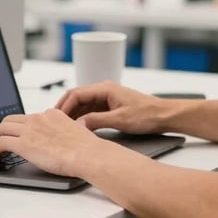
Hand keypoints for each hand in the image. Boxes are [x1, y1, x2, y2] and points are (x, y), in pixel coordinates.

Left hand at [0, 109, 99, 175]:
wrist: (87, 154)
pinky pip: (0, 143)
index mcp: (52, 115)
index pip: (29, 117)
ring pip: (2, 128)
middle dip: (2, 129)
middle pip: (11, 119)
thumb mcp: (79, 131)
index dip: (21, 127)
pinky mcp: (24, 144)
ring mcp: (30, 130)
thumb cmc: (87, 148)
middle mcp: (39, 118)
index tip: (18, 135)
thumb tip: (73, 132)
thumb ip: (71, 129)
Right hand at [55, 82, 171, 134]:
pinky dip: (82, 119)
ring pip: (82, 105)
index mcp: (105, 88)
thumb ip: (97, 121)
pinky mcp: (110, 107)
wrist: (164, 116)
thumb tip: (78, 125)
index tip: (55, 119)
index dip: (63, 106)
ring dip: (73, 115)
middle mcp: (104, 90)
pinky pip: (90, 111)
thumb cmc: (147, 114)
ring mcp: (107, 98)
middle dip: (64, 110)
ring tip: (62, 129)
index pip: (76, 93)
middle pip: (76, 98)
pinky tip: (78, 129)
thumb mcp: (120, 119)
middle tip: (53, 124)